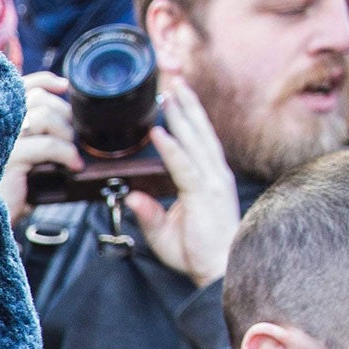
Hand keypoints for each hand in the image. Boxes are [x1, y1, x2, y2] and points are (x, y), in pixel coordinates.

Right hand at [0, 71, 75, 221]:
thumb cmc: (8, 193)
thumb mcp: (25, 159)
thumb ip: (36, 136)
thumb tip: (68, 121)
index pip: (21, 86)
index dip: (46, 81)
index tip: (65, 87)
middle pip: (38, 98)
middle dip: (64, 113)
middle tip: (73, 136)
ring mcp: (0, 142)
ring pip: (43, 116)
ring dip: (66, 133)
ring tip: (71, 153)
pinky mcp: (9, 160)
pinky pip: (47, 146)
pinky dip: (67, 154)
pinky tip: (72, 166)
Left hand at [126, 77, 239, 287]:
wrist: (218, 270)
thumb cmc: (196, 251)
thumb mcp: (162, 231)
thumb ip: (147, 212)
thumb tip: (130, 196)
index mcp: (206, 178)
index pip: (195, 141)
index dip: (185, 118)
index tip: (174, 97)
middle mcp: (212, 174)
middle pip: (198, 132)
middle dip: (186, 104)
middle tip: (173, 79)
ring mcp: (212, 182)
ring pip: (195, 141)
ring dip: (182, 114)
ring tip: (171, 91)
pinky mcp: (206, 193)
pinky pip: (184, 166)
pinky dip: (171, 148)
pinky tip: (160, 132)